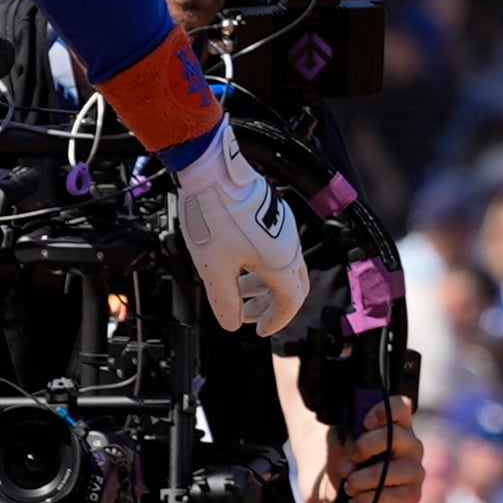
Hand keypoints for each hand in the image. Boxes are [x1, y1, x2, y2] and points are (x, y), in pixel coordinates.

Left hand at [170, 128, 308, 335]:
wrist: (212, 170)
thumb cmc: (214, 215)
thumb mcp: (214, 268)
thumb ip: (225, 301)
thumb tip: (232, 324)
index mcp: (280, 261)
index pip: (291, 301)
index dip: (277, 320)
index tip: (260, 331)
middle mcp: (288, 244)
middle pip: (291, 284)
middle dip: (271, 304)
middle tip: (249, 315)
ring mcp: (281, 226)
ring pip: (281, 265)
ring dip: (261, 284)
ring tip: (237, 291)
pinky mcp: (270, 213)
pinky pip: (273, 247)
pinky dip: (259, 264)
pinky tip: (235, 263)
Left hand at [307, 393, 422, 502]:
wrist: (336, 493)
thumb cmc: (342, 461)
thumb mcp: (338, 444)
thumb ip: (347, 438)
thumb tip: (353, 445)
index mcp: (394, 425)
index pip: (400, 406)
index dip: (385, 410)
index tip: (365, 422)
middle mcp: (410, 445)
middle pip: (396, 435)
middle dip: (365, 447)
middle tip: (347, 461)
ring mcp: (414, 471)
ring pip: (394, 471)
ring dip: (363, 480)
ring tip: (348, 486)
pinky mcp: (412, 496)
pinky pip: (394, 497)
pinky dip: (369, 500)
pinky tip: (355, 502)